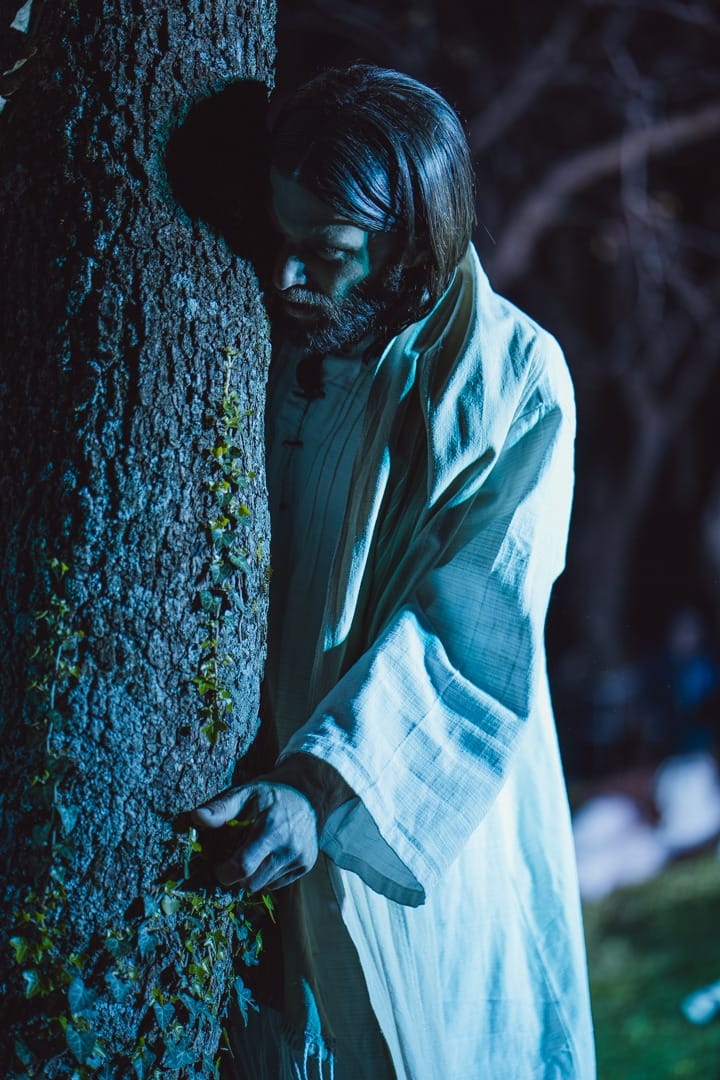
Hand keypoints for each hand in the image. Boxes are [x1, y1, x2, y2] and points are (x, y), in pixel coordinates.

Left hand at [192, 779, 318, 891]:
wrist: (309, 793)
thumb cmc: (271, 793)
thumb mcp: (246, 793)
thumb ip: (222, 808)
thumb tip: (196, 817)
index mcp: (271, 828)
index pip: (243, 866)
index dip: (225, 872)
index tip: (219, 866)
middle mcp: (289, 847)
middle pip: (251, 882)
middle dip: (237, 876)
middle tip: (234, 858)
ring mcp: (300, 857)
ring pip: (264, 885)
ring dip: (252, 876)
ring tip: (254, 853)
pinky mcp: (306, 864)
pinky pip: (277, 883)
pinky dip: (267, 874)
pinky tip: (269, 854)